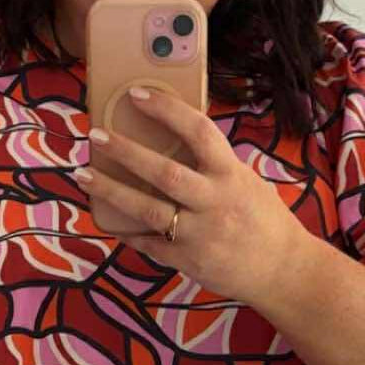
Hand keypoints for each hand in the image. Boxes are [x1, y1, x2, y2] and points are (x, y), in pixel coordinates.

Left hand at [73, 87, 303, 307]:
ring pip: (148, 209)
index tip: (136, 94)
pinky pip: (149, 244)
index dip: (166, 110)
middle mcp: (214, 202)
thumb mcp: (246, 182)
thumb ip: (213, 166)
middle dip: (126, 152)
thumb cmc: (264, 219)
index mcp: (231, 175)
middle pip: (164, 172)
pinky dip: (126, 231)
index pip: (198, 131)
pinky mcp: (188, 260)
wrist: (282, 270)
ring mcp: (199, 234)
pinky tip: (105, 218)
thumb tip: (173, 141)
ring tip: (82, 175)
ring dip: (111, 190)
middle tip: (96, 135)